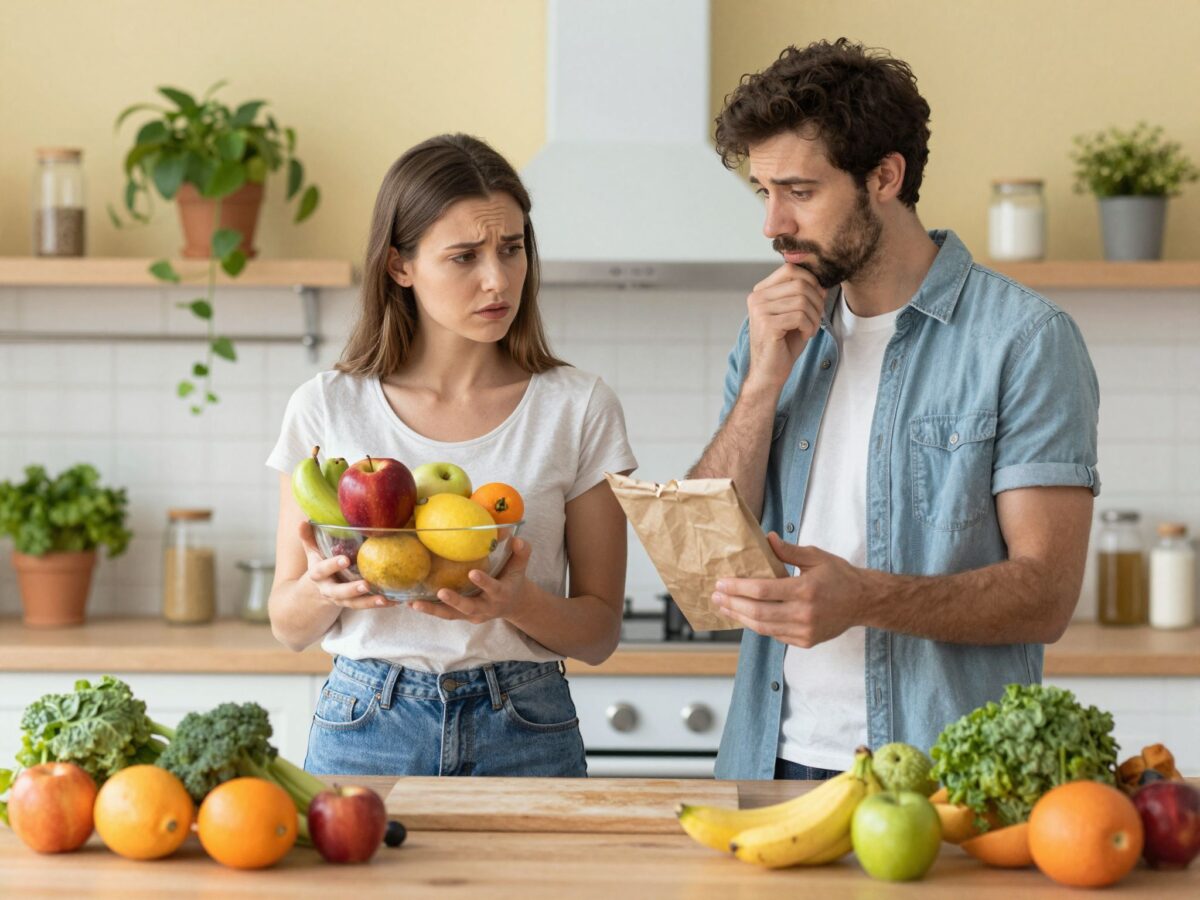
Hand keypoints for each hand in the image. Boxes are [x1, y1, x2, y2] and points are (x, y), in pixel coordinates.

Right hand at [298, 521, 397, 609]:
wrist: (317, 591)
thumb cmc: (320, 563)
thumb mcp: (312, 551)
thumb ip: (308, 538)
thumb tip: (303, 521)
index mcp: (317, 574)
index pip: (321, 570)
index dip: (332, 565)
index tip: (345, 560)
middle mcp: (328, 589)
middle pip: (338, 592)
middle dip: (352, 589)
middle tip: (366, 584)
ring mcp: (341, 599)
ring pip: (354, 603)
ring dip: (369, 601)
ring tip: (384, 598)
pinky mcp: (354, 604)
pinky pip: (367, 606)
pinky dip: (381, 604)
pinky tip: (394, 601)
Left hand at [410, 538, 532, 623]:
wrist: (514, 604)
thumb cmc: (513, 579)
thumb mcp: (520, 566)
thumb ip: (521, 552)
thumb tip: (516, 537)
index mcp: (501, 594)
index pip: (494, 588)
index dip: (484, 582)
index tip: (473, 573)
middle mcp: (486, 607)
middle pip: (469, 607)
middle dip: (455, 601)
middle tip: (441, 592)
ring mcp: (472, 614)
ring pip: (452, 614)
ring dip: (433, 610)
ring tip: (415, 603)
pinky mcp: (461, 616)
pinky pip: (444, 614)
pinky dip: (429, 609)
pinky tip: (411, 603)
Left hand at [710, 533, 869, 647]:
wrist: (863, 602)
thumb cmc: (840, 576)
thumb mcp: (816, 557)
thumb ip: (789, 551)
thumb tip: (767, 539)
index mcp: (806, 589)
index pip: (763, 591)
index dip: (738, 588)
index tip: (721, 583)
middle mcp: (804, 613)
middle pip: (758, 612)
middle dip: (732, 604)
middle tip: (715, 596)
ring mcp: (805, 630)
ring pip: (763, 627)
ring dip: (740, 617)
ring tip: (724, 607)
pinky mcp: (806, 641)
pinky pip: (775, 635)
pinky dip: (757, 626)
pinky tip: (745, 616)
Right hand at [745, 264, 825, 389]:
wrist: (769, 373)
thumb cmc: (783, 344)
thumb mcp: (795, 314)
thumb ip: (805, 295)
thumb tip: (822, 282)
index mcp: (761, 291)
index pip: (790, 269)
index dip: (811, 281)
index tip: (817, 299)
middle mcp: (757, 298)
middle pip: (800, 284)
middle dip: (817, 301)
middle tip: (817, 318)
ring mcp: (759, 310)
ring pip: (802, 300)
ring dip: (815, 317)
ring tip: (810, 329)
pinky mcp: (767, 325)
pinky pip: (800, 316)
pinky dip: (809, 327)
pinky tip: (805, 336)